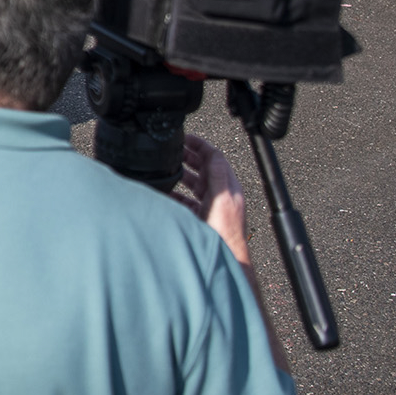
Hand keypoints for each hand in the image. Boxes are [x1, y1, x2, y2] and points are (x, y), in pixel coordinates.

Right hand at [175, 134, 250, 263]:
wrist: (225, 256)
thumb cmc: (225, 233)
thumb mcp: (222, 198)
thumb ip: (218, 175)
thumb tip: (213, 153)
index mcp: (227, 186)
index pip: (215, 157)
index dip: (200, 145)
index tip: (186, 138)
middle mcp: (220, 194)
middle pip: (204, 168)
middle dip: (190, 155)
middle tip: (175, 148)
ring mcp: (211, 206)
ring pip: (196, 183)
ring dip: (183, 172)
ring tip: (170, 165)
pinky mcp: (202, 217)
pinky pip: (188, 200)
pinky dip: (178, 193)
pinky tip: (168, 193)